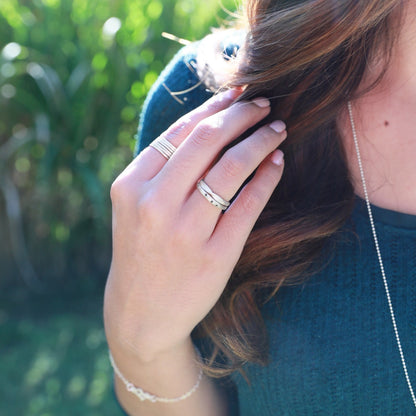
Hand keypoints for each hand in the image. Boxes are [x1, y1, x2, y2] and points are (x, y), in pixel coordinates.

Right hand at [104, 90, 286, 361]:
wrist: (142, 313)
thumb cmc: (142, 252)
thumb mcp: (135, 206)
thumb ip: (162, 169)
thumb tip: (211, 123)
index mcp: (131, 186)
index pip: (179, 131)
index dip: (214, 108)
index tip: (238, 94)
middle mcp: (154, 205)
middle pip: (207, 141)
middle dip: (242, 115)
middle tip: (264, 104)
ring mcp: (185, 232)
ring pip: (231, 168)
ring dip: (260, 140)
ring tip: (277, 129)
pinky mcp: (215, 256)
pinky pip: (248, 204)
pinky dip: (267, 177)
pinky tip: (278, 162)